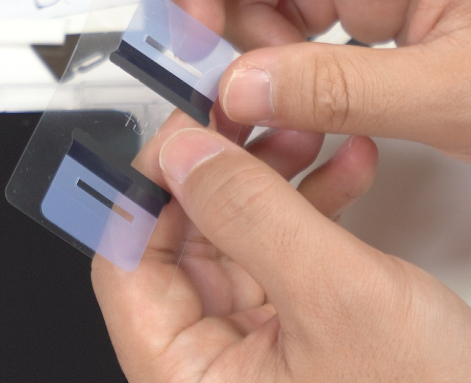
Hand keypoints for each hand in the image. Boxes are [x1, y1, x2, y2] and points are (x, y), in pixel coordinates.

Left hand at [91, 111, 470, 381]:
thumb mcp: (336, 298)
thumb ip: (252, 216)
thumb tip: (185, 155)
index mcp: (186, 375)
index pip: (124, 264)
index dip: (147, 186)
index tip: (182, 129)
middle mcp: (210, 363)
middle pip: (181, 241)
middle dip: (221, 168)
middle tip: (249, 114)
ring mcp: (255, 345)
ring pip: (236, 237)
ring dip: (271, 177)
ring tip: (307, 132)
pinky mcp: (298, 330)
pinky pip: (282, 252)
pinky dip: (312, 205)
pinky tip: (346, 168)